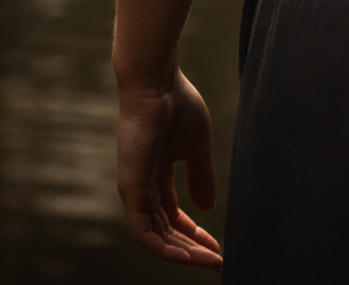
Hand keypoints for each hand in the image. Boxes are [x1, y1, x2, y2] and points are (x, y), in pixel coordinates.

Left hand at [115, 69, 222, 269]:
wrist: (158, 86)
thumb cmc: (178, 107)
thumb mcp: (197, 148)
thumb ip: (202, 178)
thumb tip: (208, 207)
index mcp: (157, 176)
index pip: (174, 215)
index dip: (195, 233)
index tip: (218, 246)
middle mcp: (142, 189)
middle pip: (166, 231)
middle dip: (192, 249)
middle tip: (217, 262)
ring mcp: (134, 191)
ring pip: (155, 237)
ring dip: (182, 253)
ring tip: (209, 262)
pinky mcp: (131, 190)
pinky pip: (143, 231)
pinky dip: (163, 248)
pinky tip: (186, 256)